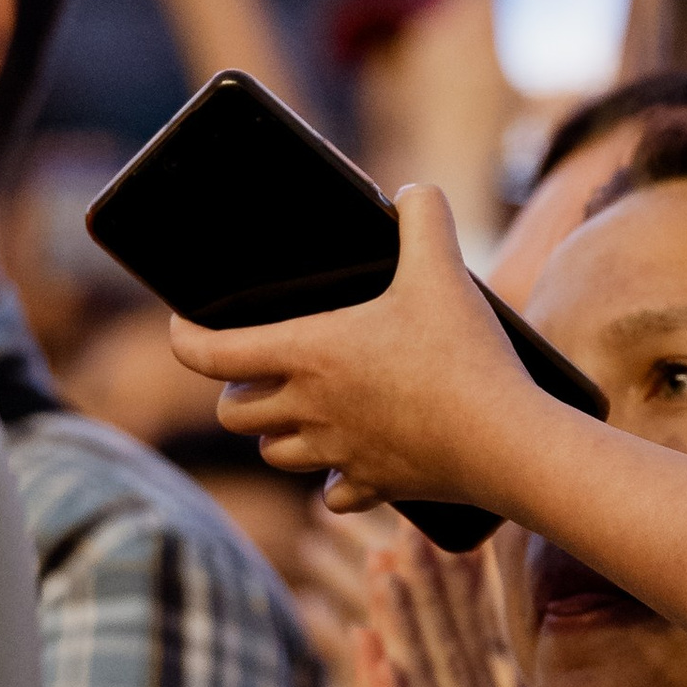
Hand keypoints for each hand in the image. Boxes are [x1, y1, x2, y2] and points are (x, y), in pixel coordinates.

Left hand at [171, 185, 538, 513]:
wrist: (503, 440)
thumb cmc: (463, 355)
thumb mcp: (444, 270)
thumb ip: (425, 217)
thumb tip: (416, 192)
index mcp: (308, 354)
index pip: (210, 354)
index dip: (185, 338)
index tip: (183, 325)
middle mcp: (309, 410)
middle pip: (234, 413)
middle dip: (238, 391)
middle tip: (260, 371)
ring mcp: (338, 453)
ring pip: (274, 454)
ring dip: (278, 434)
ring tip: (303, 412)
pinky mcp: (374, 486)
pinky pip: (333, 494)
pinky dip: (334, 480)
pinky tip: (353, 462)